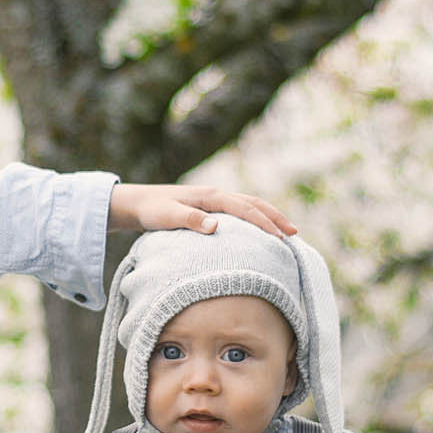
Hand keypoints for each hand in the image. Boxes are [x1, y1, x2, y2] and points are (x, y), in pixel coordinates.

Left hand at [110, 183, 295, 238]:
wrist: (138, 202)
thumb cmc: (152, 211)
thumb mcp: (167, 217)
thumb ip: (190, 220)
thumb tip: (216, 226)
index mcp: (210, 196)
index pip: (245, 208)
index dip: (264, 223)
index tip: (280, 238)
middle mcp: (216, 194)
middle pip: (254, 203)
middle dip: (275, 217)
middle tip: (294, 234)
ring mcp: (215, 200)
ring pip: (250, 205)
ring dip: (269, 216)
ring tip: (286, 233)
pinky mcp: (211, 207)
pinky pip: (241, 210)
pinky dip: (256, 218)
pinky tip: (261, 231)